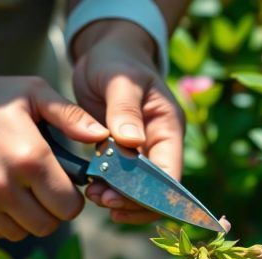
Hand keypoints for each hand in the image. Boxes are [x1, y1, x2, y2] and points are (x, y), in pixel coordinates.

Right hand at [0, 70, 107, 239]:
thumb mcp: (33, 93)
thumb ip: (71, 115)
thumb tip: (103, 136)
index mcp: (30, 159)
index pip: (70, 206)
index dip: (74, 197)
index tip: (67, 181)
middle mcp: (6, 188)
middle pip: (51, 224)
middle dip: (55, 209)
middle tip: (47, 186)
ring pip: (27, 232)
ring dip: (33, 216)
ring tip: (25, 187)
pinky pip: (3, 232)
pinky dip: (9, 220)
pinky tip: (4, 192)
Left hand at [71, 20, 183, 224]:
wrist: (106, 55)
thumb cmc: (117, 62)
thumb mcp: (121, 80)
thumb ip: (125, 109)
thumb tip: (132, 142)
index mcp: (169, 128)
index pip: (169, 175)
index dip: (149, 195)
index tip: (118, 198)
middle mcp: (161, 145)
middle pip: (156, 189)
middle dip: (131, 201)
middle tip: (100, 199)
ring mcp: (144, 151)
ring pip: (139, 189)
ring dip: (119, 198)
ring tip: (93, 195)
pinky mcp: (125, 153)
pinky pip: (123, 180)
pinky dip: (109, 188)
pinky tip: (91, 188)